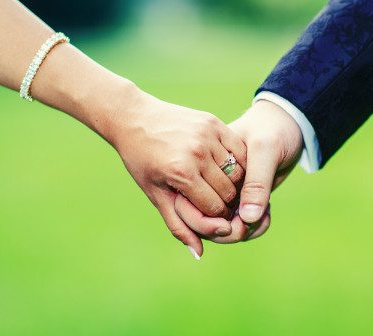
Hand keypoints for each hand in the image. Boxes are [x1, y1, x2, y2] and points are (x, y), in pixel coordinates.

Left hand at [106, 87, 246, 255]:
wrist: (134, 119)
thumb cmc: (141, 160)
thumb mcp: (155, 194)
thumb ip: (178, 224)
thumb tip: (198, 254)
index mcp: (181, 173)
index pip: (214, 207)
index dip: (214, 216)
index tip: (210, 215)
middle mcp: (197, 153)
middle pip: (229, 191)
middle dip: (225, 202)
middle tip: (219, 202)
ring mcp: (207, 135)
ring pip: (237, 171)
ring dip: (232, 182)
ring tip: (221, 185)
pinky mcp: (213, 122)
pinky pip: (238, 150)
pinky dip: (237, 162)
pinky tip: (225, 167)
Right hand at [174, 99, 302, 244]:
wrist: (287, 123)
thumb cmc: (273, 128)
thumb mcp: (266, 149)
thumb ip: (257, 182)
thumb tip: (248, 218)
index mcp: (202, 163)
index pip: (193, 205)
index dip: (209, 224)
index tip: (240, 225)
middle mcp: (207, 179)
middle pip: (203, 222)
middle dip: (228, 232)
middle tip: (253, 226)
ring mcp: (222, 189)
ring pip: (220, 225)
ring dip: (242, 230)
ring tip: (264, 219)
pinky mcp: (238, 197)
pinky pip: (238, 221)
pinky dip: (252, 226)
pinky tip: (266, 217)